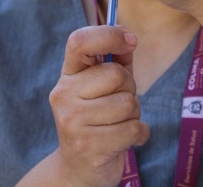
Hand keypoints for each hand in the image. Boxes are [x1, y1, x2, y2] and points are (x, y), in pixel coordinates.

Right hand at [48, 26, 148, 186]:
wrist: (79, 168)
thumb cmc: (99, 119)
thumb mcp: (105, 87)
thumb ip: (117, 61)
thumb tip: (130, 38)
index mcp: (67, 76)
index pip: (79, 41)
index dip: (108, 34)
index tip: (131, 40)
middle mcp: (63, 95)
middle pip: (116, 75)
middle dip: (130, 89)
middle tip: (120, 104)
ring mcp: (72, 121)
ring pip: (128, 103)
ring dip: (134, 115)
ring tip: (119, 123)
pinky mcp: (88, 146)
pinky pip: (133, 129)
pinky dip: (139, 134)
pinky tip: (125, 140)